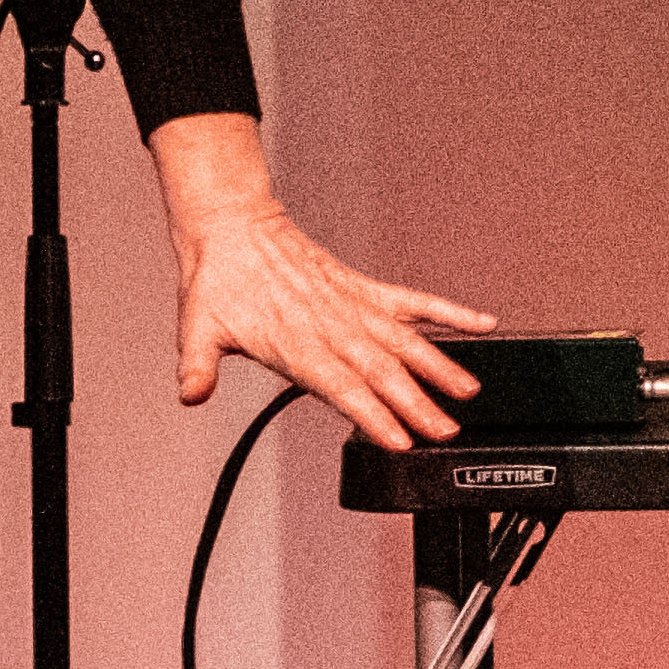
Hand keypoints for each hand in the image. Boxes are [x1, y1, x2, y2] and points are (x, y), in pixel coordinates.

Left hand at [150, 112, 491, 451]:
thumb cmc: (219, 281)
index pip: (343, 387)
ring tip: (468, 391)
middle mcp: (332, 326)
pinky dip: (448, 311)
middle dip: (417, 403)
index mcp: (296, 343)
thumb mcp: (197, 327)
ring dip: (439, 366)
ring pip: (405, 339)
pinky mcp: (364, 288)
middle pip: (383, 371)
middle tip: (446, 430)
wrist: (233, 228)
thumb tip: (189, 393)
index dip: (374, 415)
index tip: (400, 440)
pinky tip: (479, 324)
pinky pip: (413, 301)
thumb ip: (196, 366)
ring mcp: (353, 305)